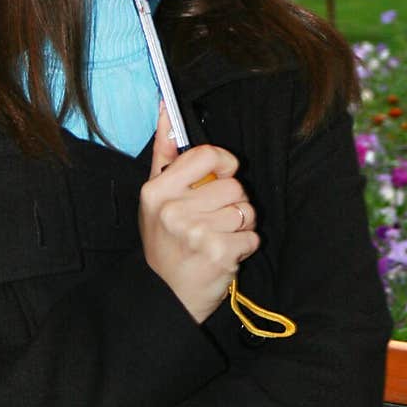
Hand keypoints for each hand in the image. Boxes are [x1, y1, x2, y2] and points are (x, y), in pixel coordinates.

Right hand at [138, 104, 259, 322]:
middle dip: (233, 202)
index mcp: (157, 190)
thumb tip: (166, 109)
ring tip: (219, 237)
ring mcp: (195, 232)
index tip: (222, 174)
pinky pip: (252, 236)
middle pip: (232, 185)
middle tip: (214, 219)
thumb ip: (164, 153)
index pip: (206, 154)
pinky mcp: (218, 253)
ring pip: (245, 210)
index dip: (224, 163)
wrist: (165, 297)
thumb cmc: (164, 243)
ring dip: (241, 225)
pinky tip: (225, 254)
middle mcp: (173, 209)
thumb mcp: (154, 198)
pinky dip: (245, 247)